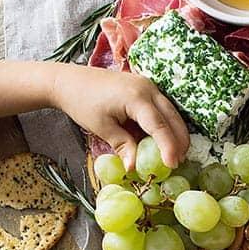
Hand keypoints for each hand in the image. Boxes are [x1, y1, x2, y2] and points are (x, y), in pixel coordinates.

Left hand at [51, 63, 188, 169]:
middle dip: (178, 142)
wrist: (70, 81)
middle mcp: (147, 88)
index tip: (172, 165)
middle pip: (173, 118)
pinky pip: (163, 109)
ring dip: (175, 134)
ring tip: (173, 156)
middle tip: (177, 163)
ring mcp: (148, 86)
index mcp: (136, 97)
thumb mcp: (102, 129)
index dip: (168, 147)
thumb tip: (135, 168)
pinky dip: (166, 125)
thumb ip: (123, 146)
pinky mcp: (146, 88)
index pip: (159, 126)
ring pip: (172, 113)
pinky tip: (163, 141)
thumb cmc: (83, 103)